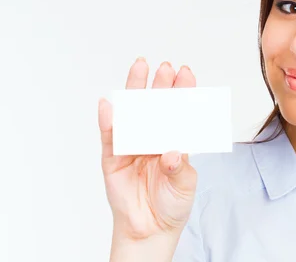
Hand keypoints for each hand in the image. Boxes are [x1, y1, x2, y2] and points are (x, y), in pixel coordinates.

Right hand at [98, 57, 197, 240]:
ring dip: (134, 90)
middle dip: (160, 85)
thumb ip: (179, 167)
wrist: (150, 228)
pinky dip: (108, 120)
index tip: (186, 73)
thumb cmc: (172, 203)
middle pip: (155, 105)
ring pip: (132, 113)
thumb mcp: (185, 184)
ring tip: (139, 68)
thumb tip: (171, 152)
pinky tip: (109, 105)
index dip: (182, 92)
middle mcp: (152, 137)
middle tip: (166, 66)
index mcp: (173, 139)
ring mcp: (132, 145)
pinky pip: (109, 136)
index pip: (178, 111)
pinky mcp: (113, 157)